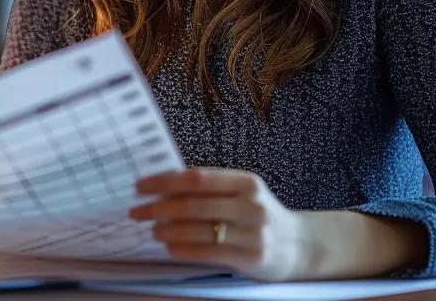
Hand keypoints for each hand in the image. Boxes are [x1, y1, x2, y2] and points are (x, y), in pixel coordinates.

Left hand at [129, 167, 314, 280]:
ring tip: (152, 229)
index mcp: (246, 182)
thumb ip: (210, 190)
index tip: (140, 186)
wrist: (299, 246)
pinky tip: (170, 246)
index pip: (196, 178)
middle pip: (192, 204)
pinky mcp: (252, 257)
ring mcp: (253, 232)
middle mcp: (251, 204)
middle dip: (157, 207)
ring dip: (167, 230)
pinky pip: (208, 252)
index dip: (163, 181)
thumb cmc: (258, 216)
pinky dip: (183, 248)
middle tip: (137, 211)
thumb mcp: (242, 194)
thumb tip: (161, 188)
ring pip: (198, 229)